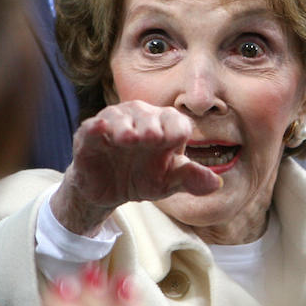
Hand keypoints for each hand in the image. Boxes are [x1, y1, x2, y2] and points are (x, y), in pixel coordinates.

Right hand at [51, 101, 221, 234]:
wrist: (110, 190)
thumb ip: (190, 179)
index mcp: (164, 126)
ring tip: (129, 138)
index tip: (176, 140)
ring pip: (119, 116)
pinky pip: (92, 127)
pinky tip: (100, 129)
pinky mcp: (89, 135)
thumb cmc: (144, 177)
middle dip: (150, 125)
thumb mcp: (169, 182)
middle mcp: (139, 119)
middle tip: (152, 137)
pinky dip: (95, 127)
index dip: (176, 129)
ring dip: (124, 126)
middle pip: (147, 115)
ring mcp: (113, 125)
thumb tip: (216, 183)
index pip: (175, 121)